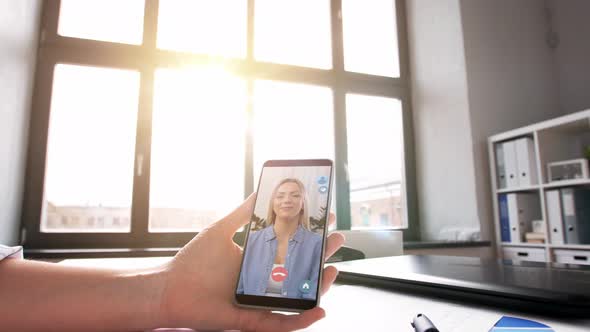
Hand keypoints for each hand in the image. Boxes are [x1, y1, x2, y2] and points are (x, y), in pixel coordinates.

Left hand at [155, 193, 345, 330]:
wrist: (169, 288)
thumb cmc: (192, 262)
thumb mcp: (222, 230)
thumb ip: (243, 213)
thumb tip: (260, 192)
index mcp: (258, 261)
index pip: (291, 248)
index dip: (310, 237)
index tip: (325, 219)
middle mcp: (263, 281)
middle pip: (300, 271)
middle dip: (321, 256)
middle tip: (337, 239)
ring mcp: (260, 301)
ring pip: (298, 298)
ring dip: (320, 287)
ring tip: (333, 270)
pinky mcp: (253, 321)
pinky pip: (283, 324)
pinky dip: (302, 320)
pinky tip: (318, 309)